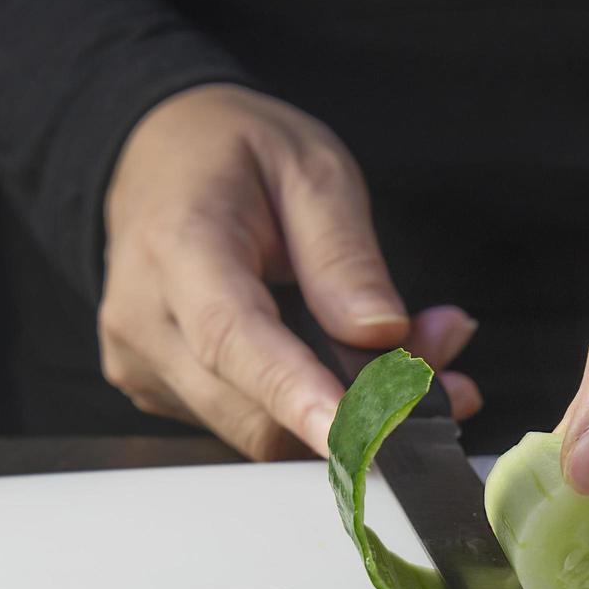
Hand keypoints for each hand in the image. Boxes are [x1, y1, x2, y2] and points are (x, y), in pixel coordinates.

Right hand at [99, 83, 480, 458]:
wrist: (159, 154)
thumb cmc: (232, 154)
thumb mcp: (311, 170)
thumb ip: (345, 254)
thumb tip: (381, 334)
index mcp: (178, 244)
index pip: (233, 338)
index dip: (298, 395)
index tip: (359, 434)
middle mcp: (145, 317)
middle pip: (254, 408)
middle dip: (360, 403)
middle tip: (444, 350)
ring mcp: (145, 362)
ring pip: (258, 429)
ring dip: (345, 410)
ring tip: (408, 347)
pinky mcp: (160, 390)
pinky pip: (246, 423)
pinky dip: (310, 407)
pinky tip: (347, 361)